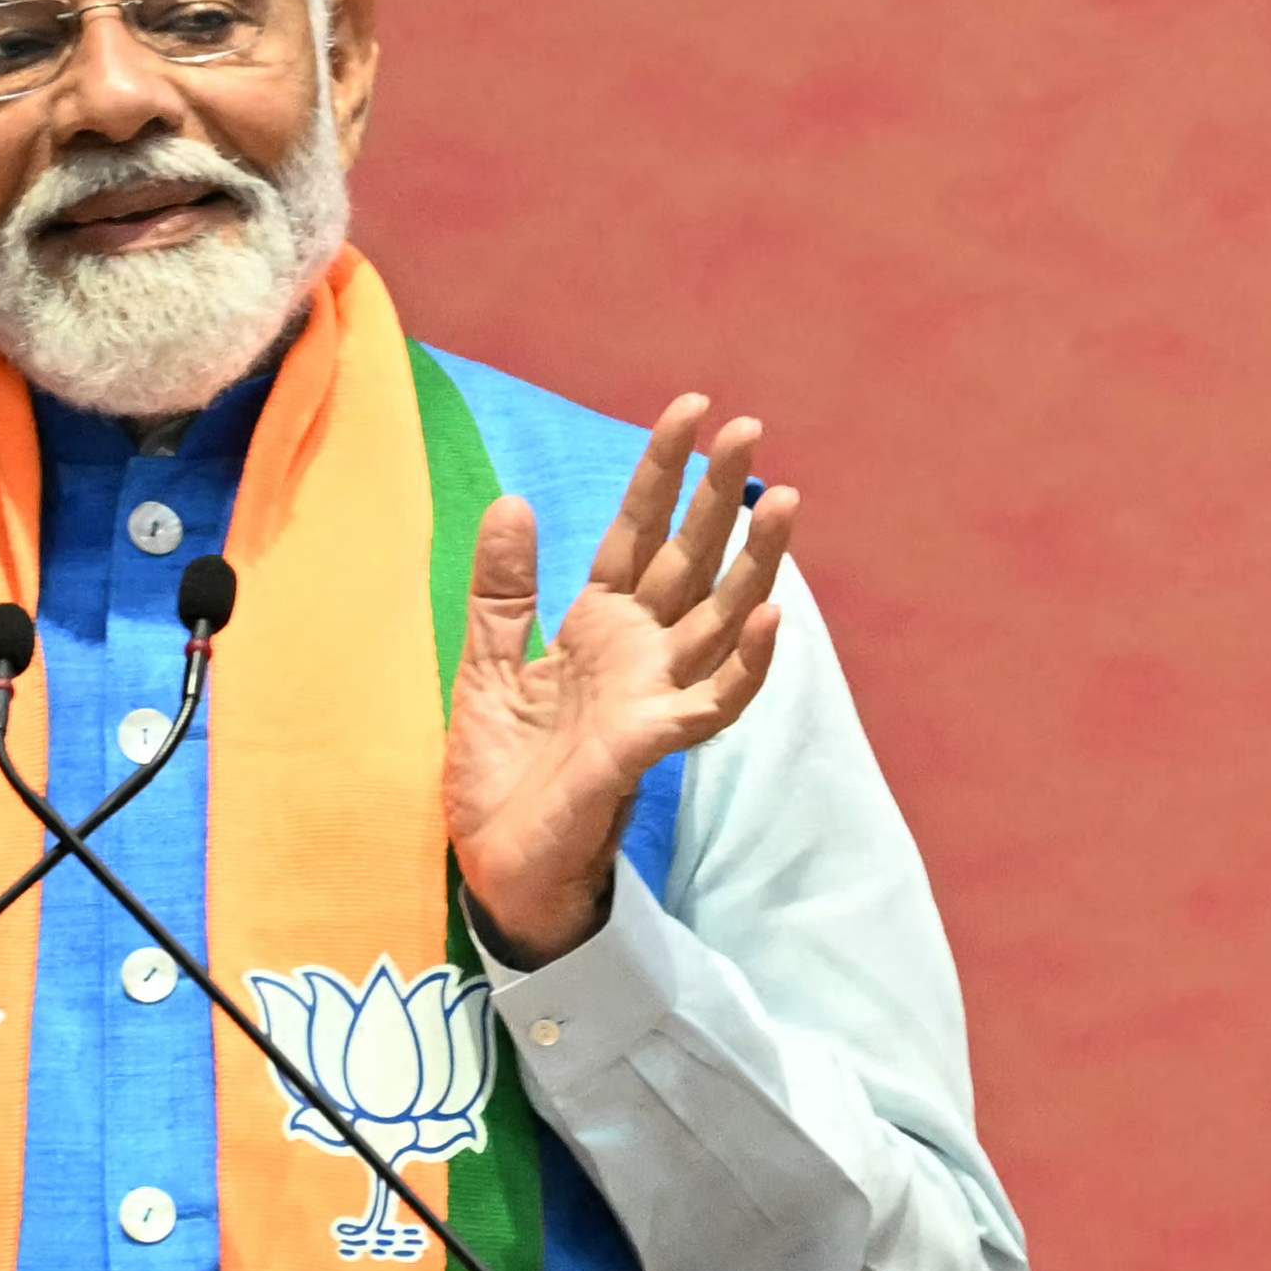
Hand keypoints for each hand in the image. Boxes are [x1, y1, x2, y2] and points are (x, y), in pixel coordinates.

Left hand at [445, 395, 795, 960]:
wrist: (496, 861)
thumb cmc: (500, 773)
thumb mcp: (485, 664)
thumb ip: (503, 590)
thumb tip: (515, 502)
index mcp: (600, 625)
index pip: (639, 532)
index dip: (663, 472)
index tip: (691, 409)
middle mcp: (640, 651)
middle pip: (690, 557)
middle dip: (719, 494)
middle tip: (750, 428)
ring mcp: (653, 694)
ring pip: (720, 615)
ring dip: (757, 560)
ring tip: (784, 500)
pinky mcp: (651, 744)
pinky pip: (713, 701)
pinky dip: (745, 661)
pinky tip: (767, 615)